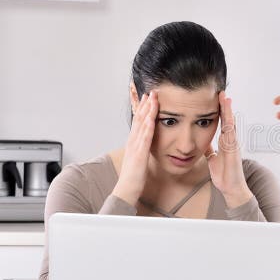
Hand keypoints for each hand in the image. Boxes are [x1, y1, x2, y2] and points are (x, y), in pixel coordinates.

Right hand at [113, 91, 158, 205]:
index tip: (149, 96)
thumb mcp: (139, 157)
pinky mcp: (139, 154)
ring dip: (147, 111)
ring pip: (142, 125)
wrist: (127, 189)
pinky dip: (148, 127)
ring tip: (153, 99)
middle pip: (139, 118)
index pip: (139, 121)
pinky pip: (144, 138)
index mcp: (133, 141)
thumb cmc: (134, 175)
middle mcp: (133, 141)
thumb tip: (147, 141)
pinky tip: (151, 119)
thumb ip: (142, 147)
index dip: (143, 108)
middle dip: (145, 104)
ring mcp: (135, 146)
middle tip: (151, 91)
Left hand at [205, 91, 251, 207]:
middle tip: (221, 92)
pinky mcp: (234, 150)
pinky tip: (228, 116)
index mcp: (225, 142)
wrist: (231, 188)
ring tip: (225, 98)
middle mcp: (230, 141)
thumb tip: (204, 144)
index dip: (219, 111)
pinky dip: (230, 124)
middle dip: (224, 106)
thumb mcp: (213, 159)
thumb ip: (210, 150)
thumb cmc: (224, 175)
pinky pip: (232, 135)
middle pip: (227, 119)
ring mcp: (233, 144)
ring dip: (228, 111)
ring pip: (230, 123)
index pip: (222, 123)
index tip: (216, 99)